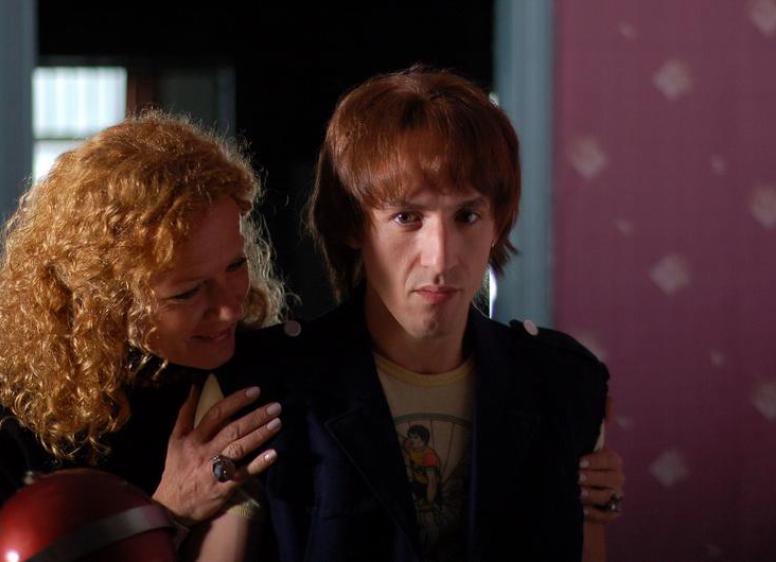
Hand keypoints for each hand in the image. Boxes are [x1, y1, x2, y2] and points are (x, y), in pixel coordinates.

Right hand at [152, 384, 280, 525]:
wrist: (172, 507)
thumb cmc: (177, 468)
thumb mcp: (175, 440)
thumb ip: (185, 414)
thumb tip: (195, 387)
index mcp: (193, 439)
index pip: (216, 414)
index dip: (236, 401)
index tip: (255, 391)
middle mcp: (204, 452)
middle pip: (232, 430)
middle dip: (255, 417)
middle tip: (275, 406)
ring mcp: (215, 470)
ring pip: (240, 449)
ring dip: (260, 435)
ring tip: (277, 423)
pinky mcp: (224, 487)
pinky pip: (244, 473)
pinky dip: (259, 464)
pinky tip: (274, 454)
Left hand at [579, 446, 623, 522]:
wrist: (575, 484)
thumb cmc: (577, 464)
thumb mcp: (579, 456)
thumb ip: (578, 454)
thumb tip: (569, 455)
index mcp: (612, 462)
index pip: (610, 460)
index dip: (595, 461)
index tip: (579, 462)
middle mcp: (617, 478)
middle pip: (612, 478)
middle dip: (592, 478)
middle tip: (577, 477)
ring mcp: (615, 495)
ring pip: (608, 496)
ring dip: (592, 495)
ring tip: (578, 493)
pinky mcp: (611, 512)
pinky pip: (607, 515)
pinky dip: (595, 513)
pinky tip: (582, 510)